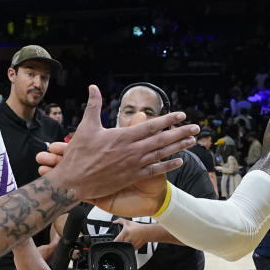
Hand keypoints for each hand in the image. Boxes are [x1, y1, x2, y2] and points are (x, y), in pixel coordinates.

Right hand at [39, 85, 198, 202]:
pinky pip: (154, 170)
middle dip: (180, 132)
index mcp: (122, 136)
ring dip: (178, 147)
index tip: (181, 115)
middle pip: (162, 140)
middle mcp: (132, 151)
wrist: (73, 182)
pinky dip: (168, 165)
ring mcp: (133, 165)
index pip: (151, 126)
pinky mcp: (131, 177)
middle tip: (196, 127)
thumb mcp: (86, 126)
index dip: (168, 120)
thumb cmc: (78, 154)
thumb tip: (92, 86)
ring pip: (161, 154)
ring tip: (192, 141)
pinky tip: (179, 162)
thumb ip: (93, 105)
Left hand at [112, 218, 150, 249]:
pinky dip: (129, 247)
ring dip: (125, 245)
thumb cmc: (138, 227)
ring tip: (128, 240)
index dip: (114, 241)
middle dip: (120, 242)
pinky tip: (131, 242)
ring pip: (124, 247)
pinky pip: (129, 249)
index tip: (114, 240)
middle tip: (122, 239)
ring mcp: (131, 244)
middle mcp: (128, 239)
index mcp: (125, 233)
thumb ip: (120, 221)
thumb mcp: (128, 222)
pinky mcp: (134, 248)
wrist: (147, 232)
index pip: (116, 240)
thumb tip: (114, 222)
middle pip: (120, 244)